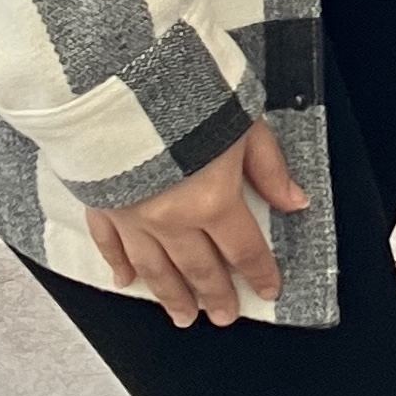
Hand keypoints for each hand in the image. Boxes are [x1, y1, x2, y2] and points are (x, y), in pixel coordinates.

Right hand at [85, 113, 305, 326]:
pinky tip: (126, 282)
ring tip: (183, 317)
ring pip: (156, 269)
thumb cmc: (186, 91)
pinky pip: (110, 244)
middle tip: (224, 317)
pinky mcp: (100, 202)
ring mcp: (132, 215)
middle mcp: (172, 219)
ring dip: (172, 297)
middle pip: (199, 269)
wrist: (119, 78)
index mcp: (212, 201)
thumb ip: (268, 168)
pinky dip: (118, 265)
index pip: (244, 250)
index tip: (267, 290)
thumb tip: (295, 202)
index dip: (259, 273)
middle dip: (216, 296)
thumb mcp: (243, 123)